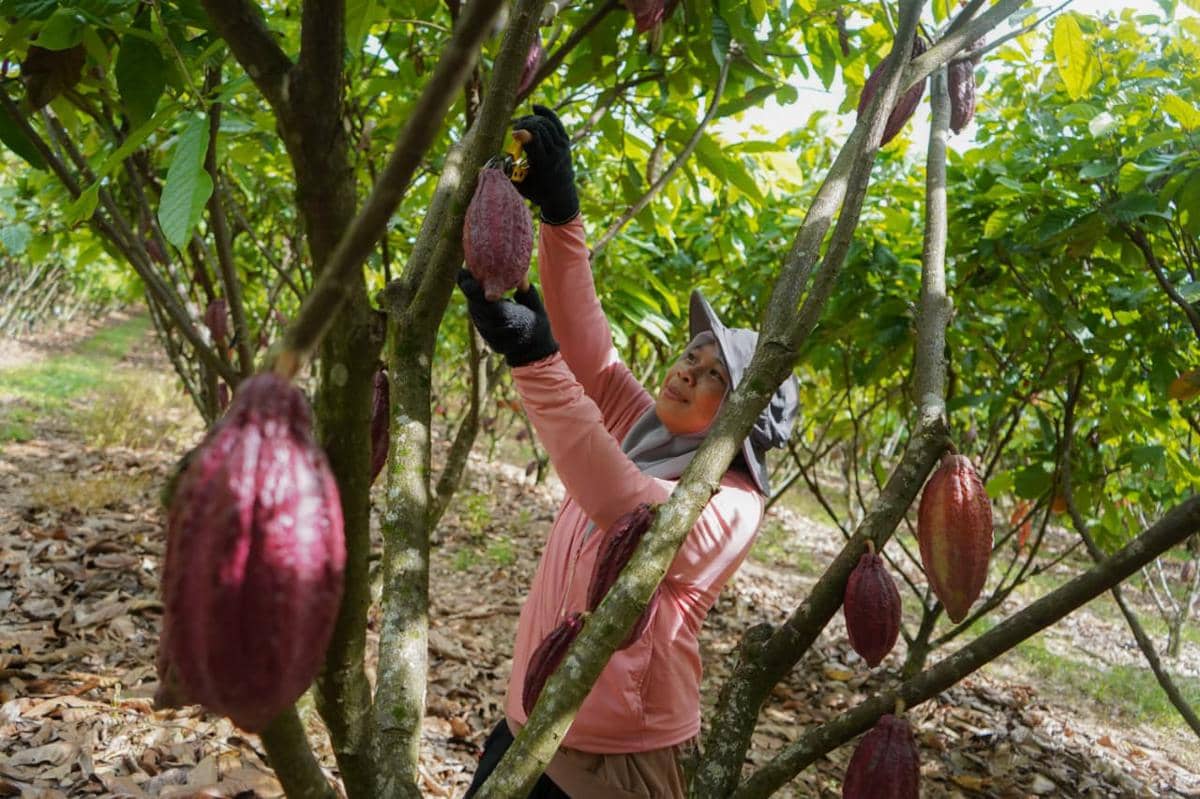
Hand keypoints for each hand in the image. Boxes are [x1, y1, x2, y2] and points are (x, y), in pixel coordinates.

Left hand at [457, 270, 558, 366]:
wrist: (533, 353)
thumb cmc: (537, 324)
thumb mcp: (536, 305)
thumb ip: (525, 288)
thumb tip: (518, 270)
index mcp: (511, 319)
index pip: (486, 302)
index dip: (473, 288)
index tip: (465, 272)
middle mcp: (496, 328)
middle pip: (475, 305)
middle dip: (468, 288)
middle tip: (465, 271)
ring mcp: (488, 335)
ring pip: (474, 311)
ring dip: (470, 295)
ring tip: (467, 278)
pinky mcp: (485, 336)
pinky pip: (476, 318)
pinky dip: (474, 305)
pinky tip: (473, 293)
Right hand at [512, 104, 578, 224]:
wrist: (561, 196)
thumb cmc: (536, 192)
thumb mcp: (521, 185)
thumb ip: (509, 172)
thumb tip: (490, 163)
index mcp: (543, 165)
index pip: (534, 140)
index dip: (522, 132)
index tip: (514, 133)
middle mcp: (555, 154)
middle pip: (540, 128)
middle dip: (525, 124)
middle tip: (516, 127)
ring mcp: (562, 147)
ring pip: (547, 123)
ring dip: (532, 119)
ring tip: (522, 123)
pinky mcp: (565, 142)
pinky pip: (556, 122)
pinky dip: (545, 113)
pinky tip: (534, 108)